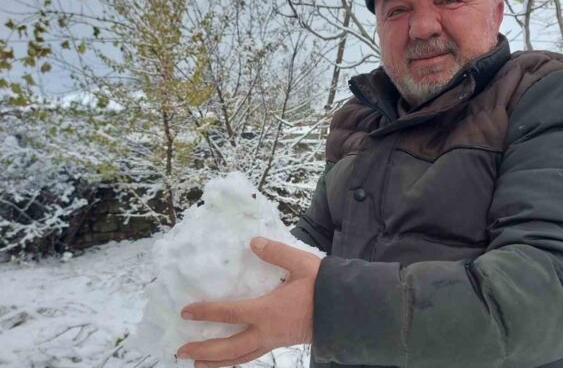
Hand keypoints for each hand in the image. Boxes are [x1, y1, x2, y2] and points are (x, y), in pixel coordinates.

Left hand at [176, 236, 321, 367]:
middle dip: (203, 350)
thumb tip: (253, 243)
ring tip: (197, 364)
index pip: (229, 313)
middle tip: (180, 350)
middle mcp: (266, 332)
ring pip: (240, 358)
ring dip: (216, 362)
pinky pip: (253, 355)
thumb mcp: (301, 264)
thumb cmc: (324, 287)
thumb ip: (276, 253)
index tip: (185, 312)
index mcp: (268, 311)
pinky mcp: (281, 343)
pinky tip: (230, 357)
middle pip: (228, 348)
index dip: (205, 312)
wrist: (347, 310)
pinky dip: (237, 359)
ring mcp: (274, 341)